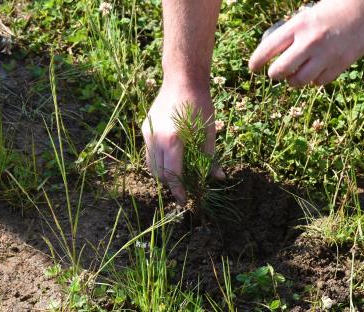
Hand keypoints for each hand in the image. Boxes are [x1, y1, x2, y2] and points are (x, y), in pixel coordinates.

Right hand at [142, 82, 224, 203]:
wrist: (182, 79)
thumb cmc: (200, 104)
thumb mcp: (209, 132)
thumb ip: (210, 157)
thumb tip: (218, 178)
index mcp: (173, 141)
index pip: (173, 175)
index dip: (178, 191)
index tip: (184, 200)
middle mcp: (156, 139)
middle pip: (159, 173)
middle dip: (171, 183)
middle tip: (184, 186)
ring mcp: (148, 133)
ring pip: (151, 164)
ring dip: (162, 173)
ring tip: (177, 174)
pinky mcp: (145, 128)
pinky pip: (149, 152)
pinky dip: (158, 160)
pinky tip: (171, 158)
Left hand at [249, 0, 363, 86]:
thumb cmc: (332, 10)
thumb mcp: (306, 16)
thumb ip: (291, 35)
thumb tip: (273, 55)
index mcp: (298, 26)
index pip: (267, 49)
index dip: (256, 62)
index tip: (252, 68)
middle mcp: (309, 41)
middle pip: (279, 71)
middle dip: (274, 74)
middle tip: (276, 73)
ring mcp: (326, 54)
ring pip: (299, 81)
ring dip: (293, 81)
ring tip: (295, 75)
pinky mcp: (341, 64)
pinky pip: (319, 82)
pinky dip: (314, 81)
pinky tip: (315, 73)